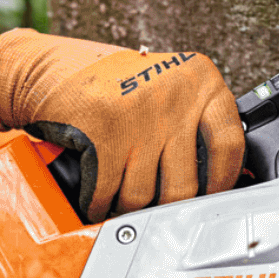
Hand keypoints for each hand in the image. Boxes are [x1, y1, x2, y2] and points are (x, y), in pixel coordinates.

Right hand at [0, 29, 242, 222]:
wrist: (48, 68)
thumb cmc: (111, 84)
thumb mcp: (167, 87)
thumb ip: (194, 121)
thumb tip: (217, 180)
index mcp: (200, 80)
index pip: (230, 143)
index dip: (223, 181)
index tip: (213, 196)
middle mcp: (175, 95)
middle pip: (184, 184)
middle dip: (166, 207)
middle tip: (158, 209)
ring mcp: (140, 115)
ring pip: (144, 195)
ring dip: (129, 209)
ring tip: (123, 202)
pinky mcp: (104, 133)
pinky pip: (109, 193)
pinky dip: (101, 206)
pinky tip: (99, 202)